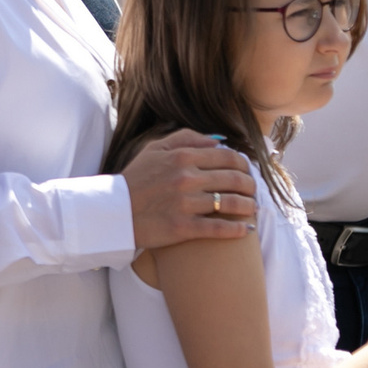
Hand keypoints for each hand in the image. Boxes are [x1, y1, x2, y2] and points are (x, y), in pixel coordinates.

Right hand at [120, 129, 259, 248]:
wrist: (113, 212)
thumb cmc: (135, 179)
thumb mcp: (155, 149)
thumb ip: (186, 138)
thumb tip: (218, 140)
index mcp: (182, 156)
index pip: (226, 157)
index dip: (243, 164)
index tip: (247, 170)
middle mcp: (186, 178)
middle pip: (233, 179)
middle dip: (250, 184)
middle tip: (253, 189)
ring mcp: (185, 204)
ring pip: (230, 203)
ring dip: (248, 206)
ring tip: (253, 208)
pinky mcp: (182, 228)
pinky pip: (218, 228)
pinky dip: (237, 229)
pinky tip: (247, 230)